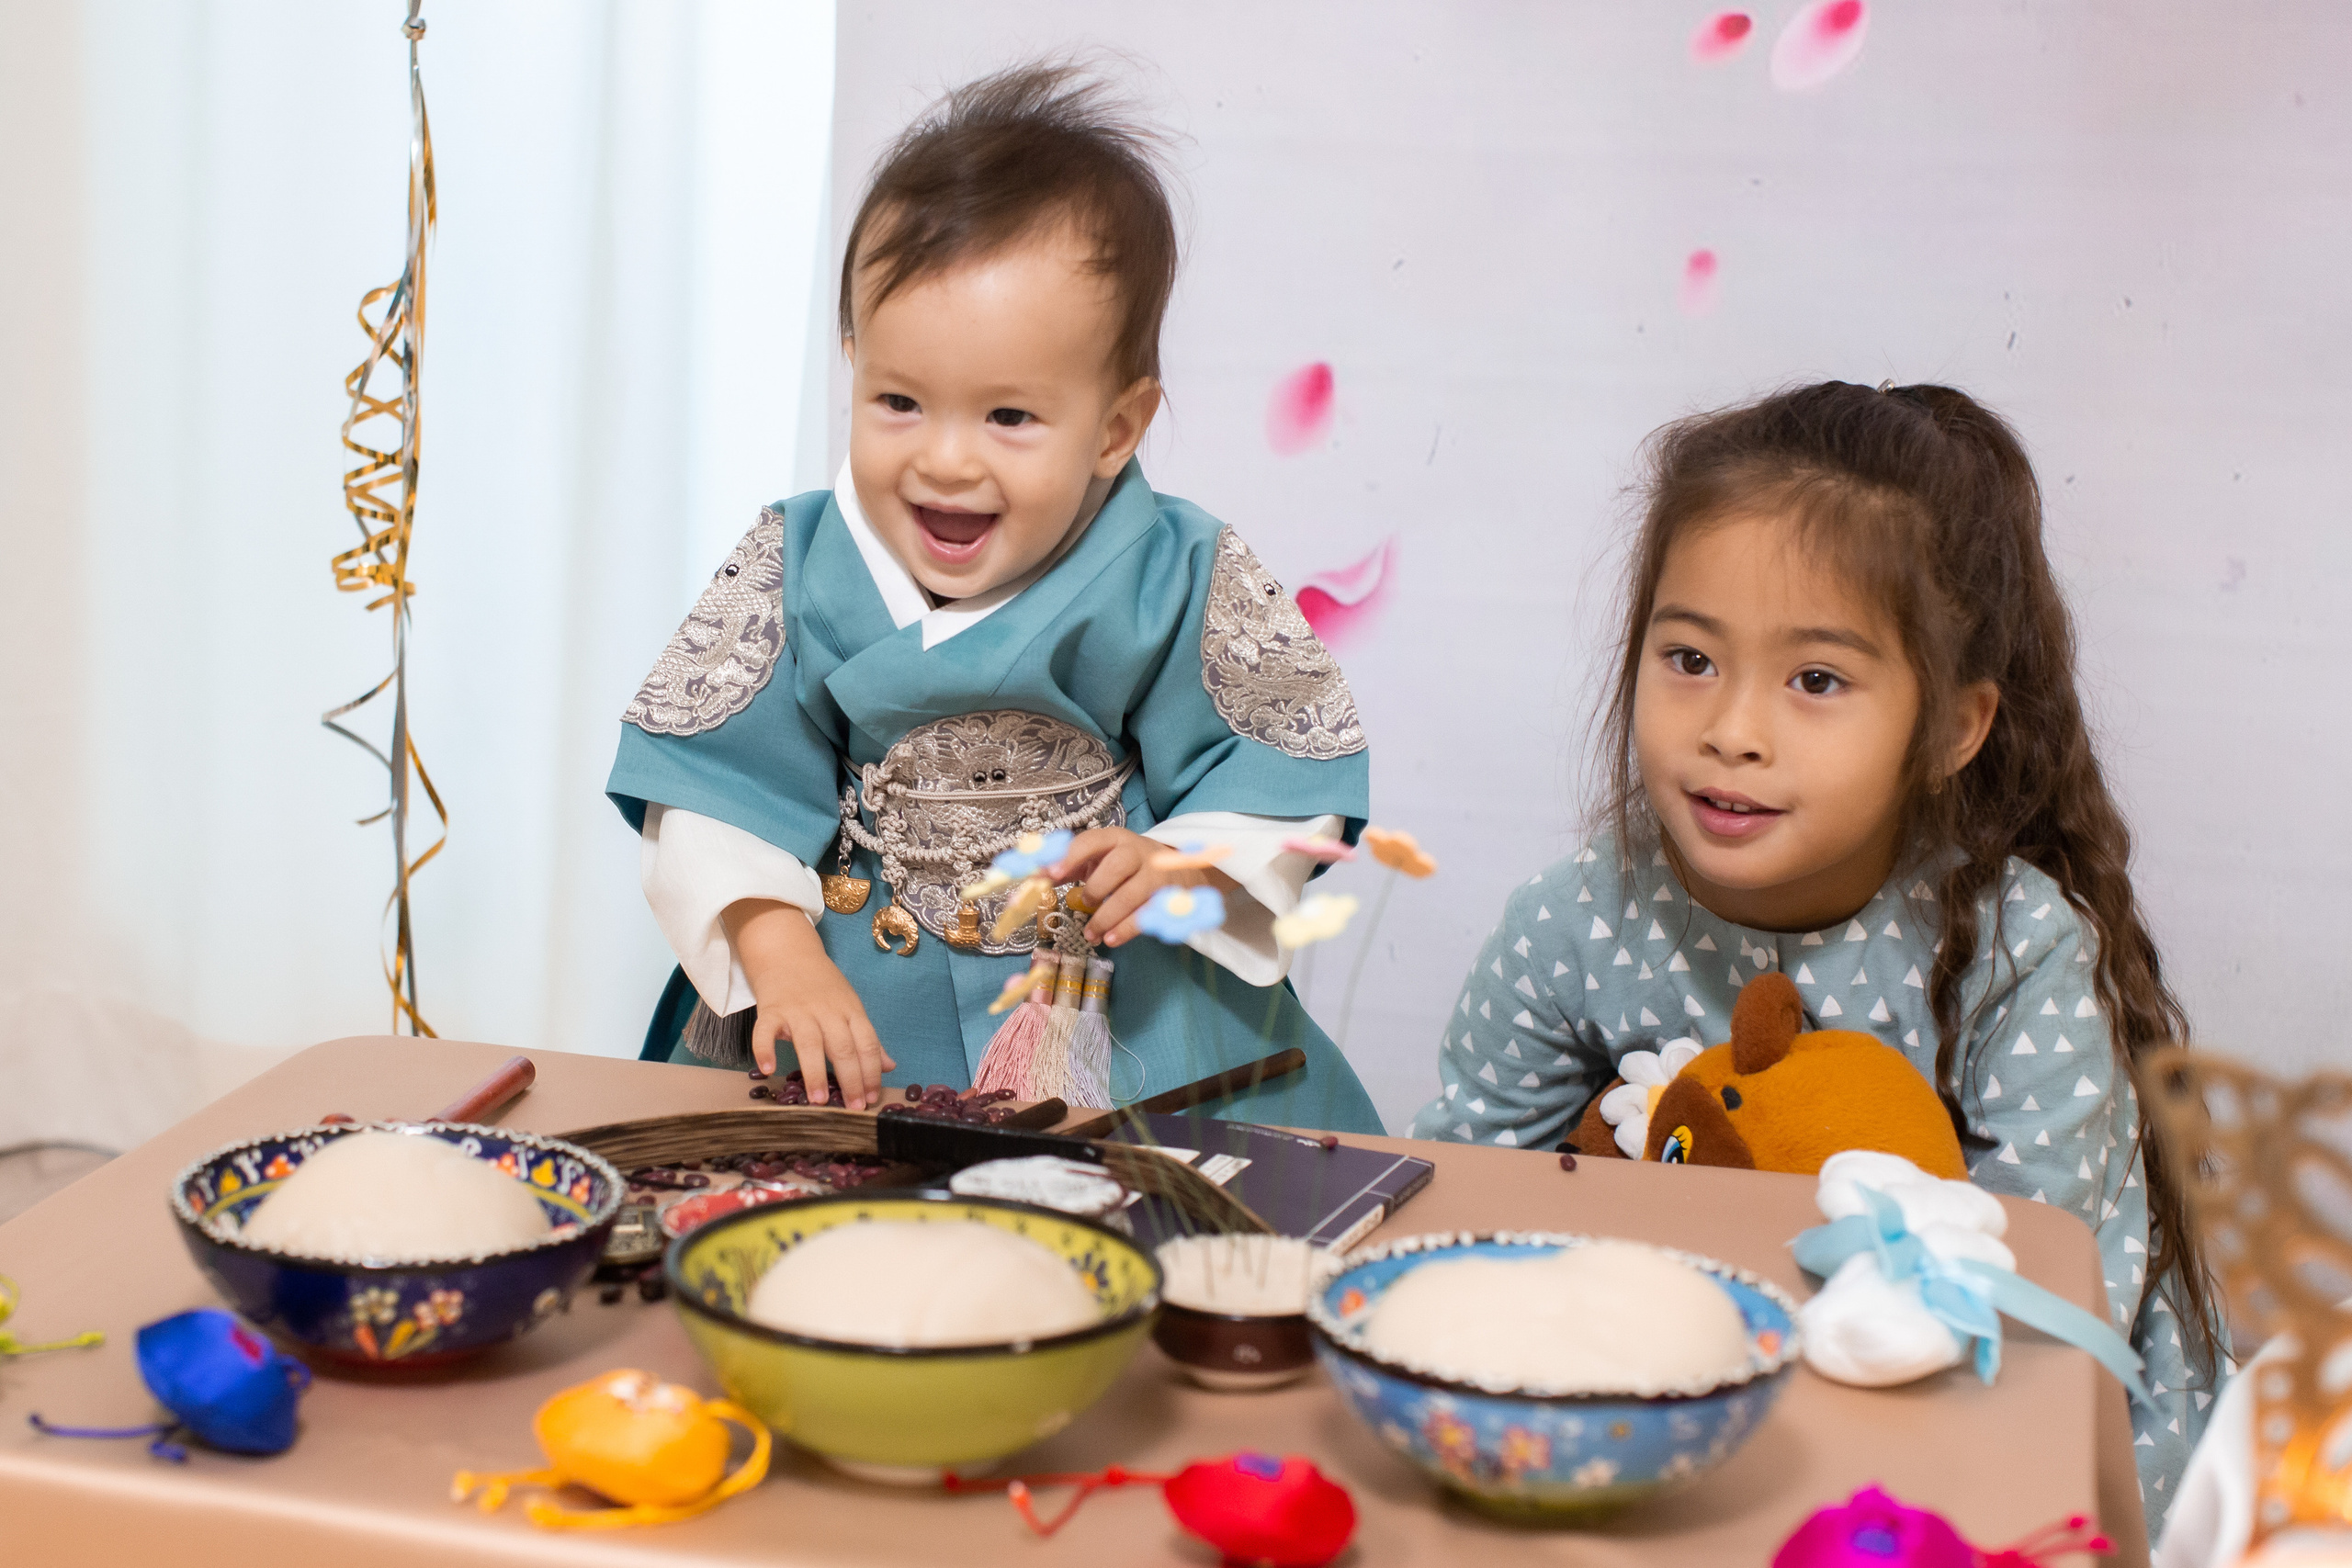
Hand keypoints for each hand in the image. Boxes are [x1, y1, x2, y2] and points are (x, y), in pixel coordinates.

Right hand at [722, 899, 894, 1108]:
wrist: (789, 954)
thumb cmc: (823, 987)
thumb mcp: (851, 1008)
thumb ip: (868, 1039)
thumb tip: (890, 1067)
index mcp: (850, 1012)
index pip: (867, 1044)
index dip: (871, 1072)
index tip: (871, 1098)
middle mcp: (827, 1012)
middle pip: (842, 1047)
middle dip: (849, 1079)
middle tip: (851, 1109)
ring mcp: (798, 1010)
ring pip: (809, 1042)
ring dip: (815, 1072)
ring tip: (818, 1100)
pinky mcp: (770, 1009)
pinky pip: (765, 1031)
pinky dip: (765, 1049)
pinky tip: (768, 1070)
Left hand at [1048, 828, 1237, 947]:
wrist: (1179, 869)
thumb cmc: (1126, 865)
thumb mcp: (1100, 858)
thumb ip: (1069, 866)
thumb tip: (1034, 875)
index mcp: (1115, 839)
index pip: (1091, 841)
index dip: (1070, 856)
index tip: (1051, 875)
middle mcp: (1138, 852)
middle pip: (1117, 866)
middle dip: (1096, 888)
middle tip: (1084, 902)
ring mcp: (1156, 875)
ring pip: (1132, 895)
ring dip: (1107, 917)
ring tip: (1091, 934)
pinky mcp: (1166, 898)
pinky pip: (1147, 915)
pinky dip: (1126, 930)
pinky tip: (1111, 939)